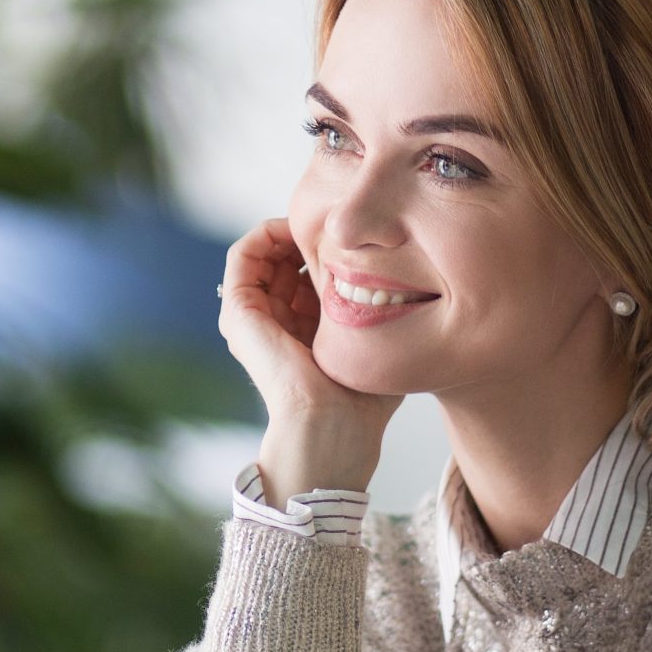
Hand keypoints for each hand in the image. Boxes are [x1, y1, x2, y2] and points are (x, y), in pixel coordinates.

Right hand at [217, 218, 402, 497]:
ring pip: (264, 251)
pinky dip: (266, 233)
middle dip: (312, 234)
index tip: (360, 237)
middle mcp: (272, 319)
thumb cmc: (361, 401)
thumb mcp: (377, 344)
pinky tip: (298, 229)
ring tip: (321, 225)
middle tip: (341, 225)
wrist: (330, 427)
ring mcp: (251, 316)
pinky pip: (242, 256)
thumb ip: (384, 316)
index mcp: (301, 328)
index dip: (331, 246)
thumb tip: (413, 284)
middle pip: (284, 256)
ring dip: (290, 229)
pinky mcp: (238, 311)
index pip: (306, 271)